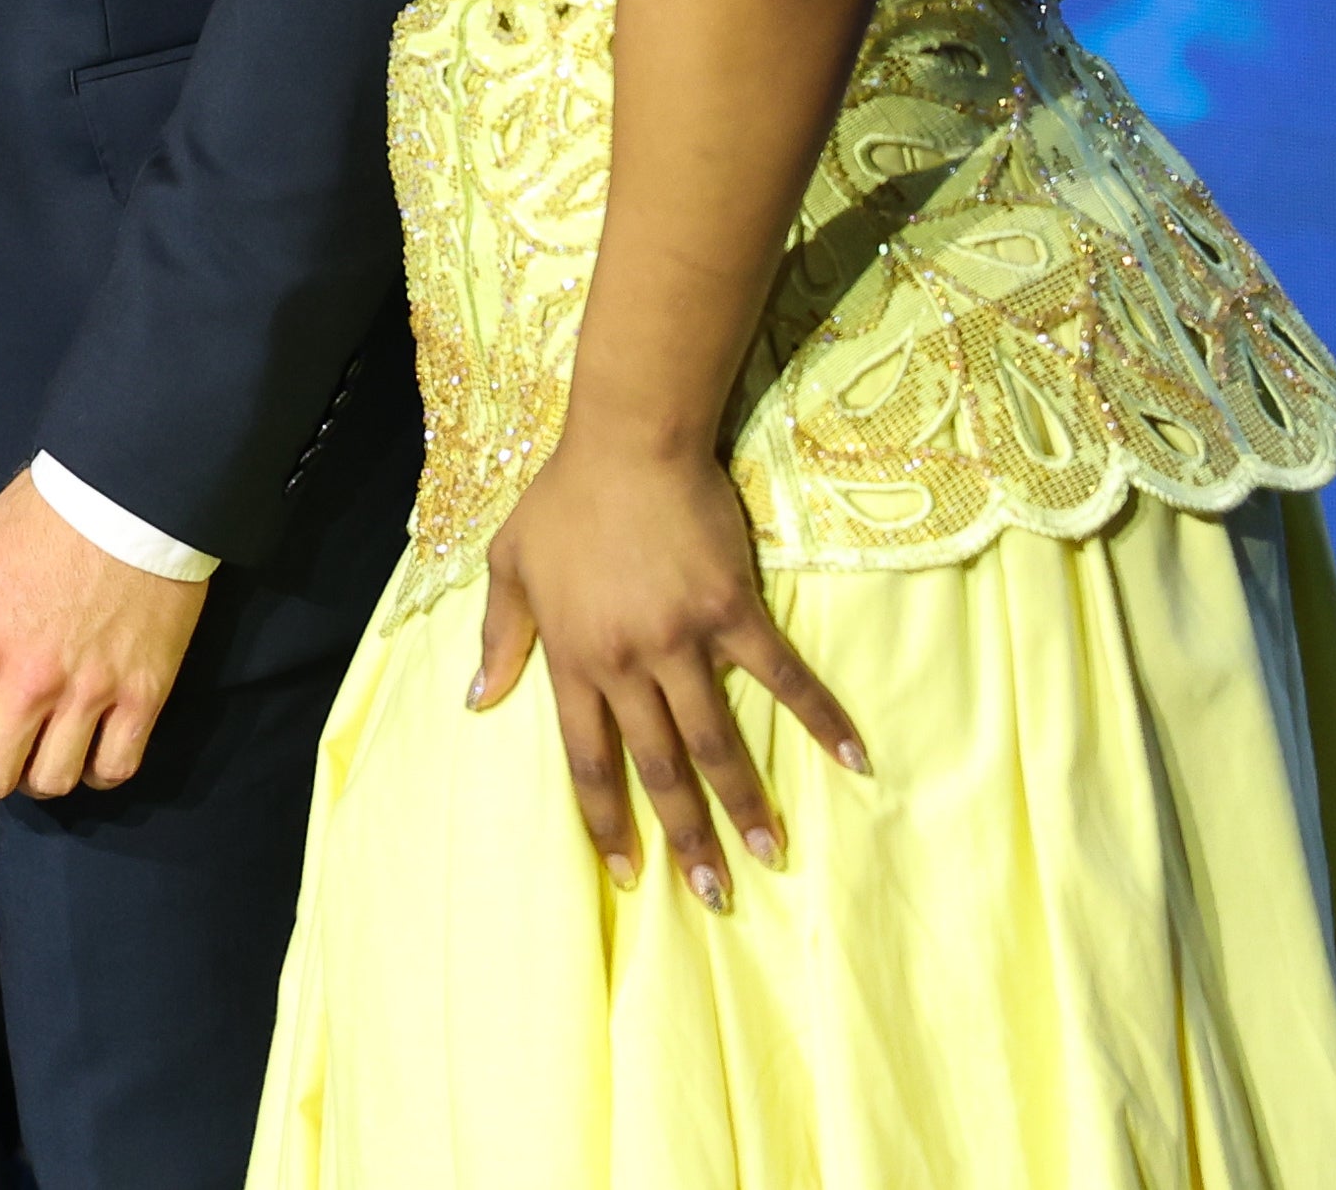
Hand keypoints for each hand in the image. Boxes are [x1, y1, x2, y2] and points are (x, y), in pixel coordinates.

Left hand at [0, 471, 206, 803]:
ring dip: (34, 780)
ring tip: (33, 757)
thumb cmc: (37, 516)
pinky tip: (86, 754)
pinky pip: (115, 767)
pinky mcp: (144, 694)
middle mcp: (28, 682)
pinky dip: (96, 774)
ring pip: (53, 782)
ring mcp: (90, 693)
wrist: (125, 492)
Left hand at [466, 433, 864, 906]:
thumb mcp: (509, 563)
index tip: (629, 876)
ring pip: (715, 740)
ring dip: (746, 803)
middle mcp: (626, 661)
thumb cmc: (564, 499)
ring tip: (773, 856)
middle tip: (715, 896)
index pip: (588, 760)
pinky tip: (857, 762)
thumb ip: (499, 636)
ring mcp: (682, 639)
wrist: (628, 439)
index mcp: (573, 658)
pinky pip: (782, 677)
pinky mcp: (733, 611)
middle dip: (685, 837)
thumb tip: (478, 698)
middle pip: (657, 767)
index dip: (608, 821)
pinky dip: (821, 719)